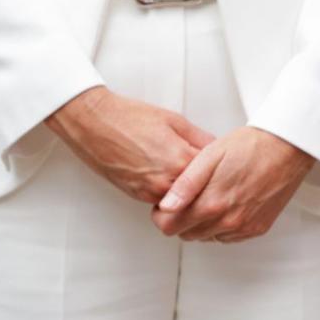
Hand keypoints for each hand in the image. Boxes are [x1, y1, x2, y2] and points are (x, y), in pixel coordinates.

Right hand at [45, 86, 215, 203]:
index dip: (222, 172)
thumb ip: (199, 138)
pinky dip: (169, 195)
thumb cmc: (127, 117)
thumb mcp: (173, 120)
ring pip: (182, 203)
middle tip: (212, 181)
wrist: (93, 123)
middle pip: (202, 195)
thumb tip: (217, 150)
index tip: (226, 170)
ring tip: (187, 179)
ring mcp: (151, 191)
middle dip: (208, 188)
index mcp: (182, 160)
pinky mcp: (137, 195)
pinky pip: (163, 201)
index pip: (217, 177)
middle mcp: (168, 181)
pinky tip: (167, 179)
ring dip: (188, 195)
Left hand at [151, 126, 313, 241]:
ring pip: (207, 237)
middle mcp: (228, 221)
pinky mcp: (258, 228)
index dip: (162, 215)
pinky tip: (224, 204)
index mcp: (211, 203)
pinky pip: (228, 237)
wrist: (286, 148)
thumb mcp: (207, 157)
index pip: (170, 226)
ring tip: (207, 196)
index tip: (166, 202)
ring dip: (201, 223)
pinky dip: (220, 225)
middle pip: (186, 234)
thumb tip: (165, 207)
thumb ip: (185, 185)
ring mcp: (244, 227)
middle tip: (186, 197)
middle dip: (180, 218)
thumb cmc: (247, 147)